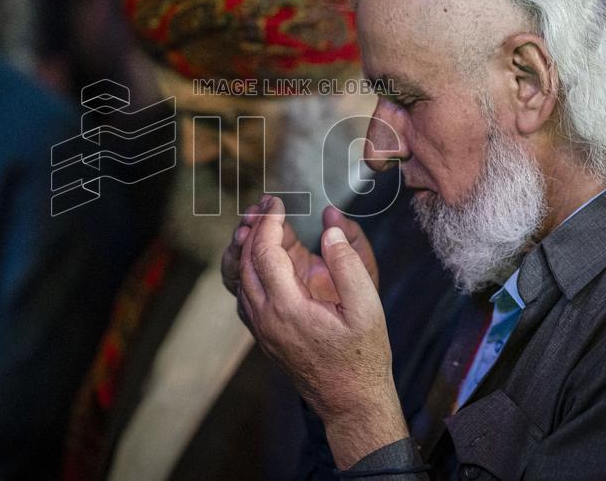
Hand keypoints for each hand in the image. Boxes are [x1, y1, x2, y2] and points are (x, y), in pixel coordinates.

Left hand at [236, 196, 407, 467]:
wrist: (350, 401)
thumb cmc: (363, 356)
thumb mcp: (367, 307)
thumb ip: (348, 263)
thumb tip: (330, 227)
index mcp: (287, 308)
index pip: (264, 252)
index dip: (269, 222)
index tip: (278, 202)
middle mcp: (264, 317)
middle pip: (244, 261)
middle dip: (253, 227)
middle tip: (267, 204)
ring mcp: (260, 328)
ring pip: (239, 277)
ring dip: (246, 246)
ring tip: (260, 221)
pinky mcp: (263, 334)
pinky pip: (244, 294)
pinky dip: (247, 268)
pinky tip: (262, 256)